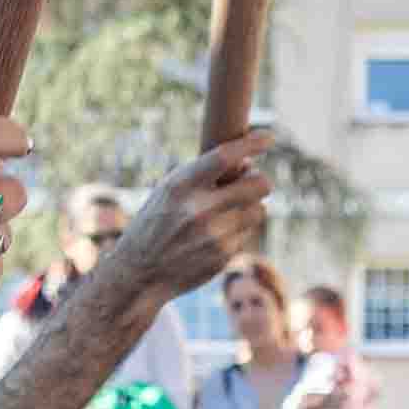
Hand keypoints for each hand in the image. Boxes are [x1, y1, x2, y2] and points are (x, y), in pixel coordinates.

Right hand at [108, 133, 272, 305]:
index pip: (225, 157)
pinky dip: (239, 229)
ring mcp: (214, 236)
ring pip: (259, 210)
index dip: (252, 144)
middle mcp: (199, 210)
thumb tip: (247, 163)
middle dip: (259, 180)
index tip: (268, 138)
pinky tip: (216, 233)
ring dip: (250, 206)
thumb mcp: (169, 189)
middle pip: (259, 185)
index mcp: (182, 185)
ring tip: (228, 209)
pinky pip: (248, 234)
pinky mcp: (223, 257)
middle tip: (250, 180)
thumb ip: (204, 174)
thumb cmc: (157, 220)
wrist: (140, 271)